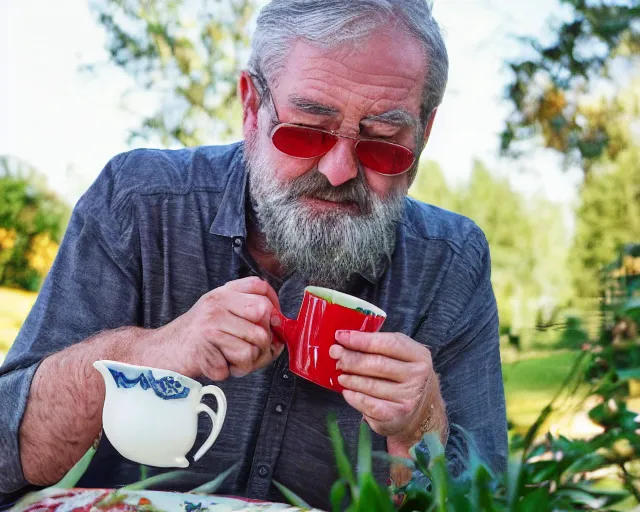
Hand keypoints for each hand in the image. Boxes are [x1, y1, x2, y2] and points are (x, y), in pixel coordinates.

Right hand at [153, 277, 284, 379]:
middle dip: (264, 339)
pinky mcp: (204, 350)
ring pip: (254, 346)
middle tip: (250, 349)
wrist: (161, 353)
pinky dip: (231, 372)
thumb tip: (280, 327)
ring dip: (247, 362)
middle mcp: (216, 305)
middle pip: (263, 315)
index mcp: (222, 294)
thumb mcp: (220, 314)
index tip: (274, 320)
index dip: (275, 303)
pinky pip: (237, 366)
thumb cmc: (197, 336)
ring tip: (230, 359)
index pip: (259, 286)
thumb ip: (248, 313)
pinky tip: (218, 365)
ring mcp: (209, 326)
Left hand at [329, 330, 434, 441]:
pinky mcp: (396, 415)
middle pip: (377, 364)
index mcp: (419, 355)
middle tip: (335, 354)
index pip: (388, 343)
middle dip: (351, 358)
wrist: (421, 411)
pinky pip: (368, 404)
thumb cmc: (404, 376)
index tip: (340, 336)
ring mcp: (407, 397)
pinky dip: (353, 396)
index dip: (362, 339)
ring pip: (370, 385)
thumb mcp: (401, 355)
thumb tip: (345, 339)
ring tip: (340, 374)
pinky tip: (347, 391)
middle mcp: (417, 376)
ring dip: (350, 378)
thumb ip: (379, 345)